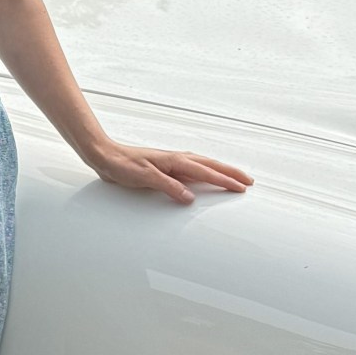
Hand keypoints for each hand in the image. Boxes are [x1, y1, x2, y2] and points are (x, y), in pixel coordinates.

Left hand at [88, 142, 252, 204]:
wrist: (106, 157)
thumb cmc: (123, 166)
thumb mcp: (146, 178)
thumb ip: (169, 187)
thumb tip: (190, 198)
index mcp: (175, 161)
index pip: (207, 172)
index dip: (225, 181)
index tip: (242, 188)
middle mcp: (177, 159)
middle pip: (211, 165)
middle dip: (231, 173)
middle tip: (249, 182)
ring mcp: (173, 162)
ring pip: (204, 165)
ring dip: (220, 170)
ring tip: (235, 178)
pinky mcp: (167, 167)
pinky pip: (193, 168)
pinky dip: (206, 170)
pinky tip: (206, 175)